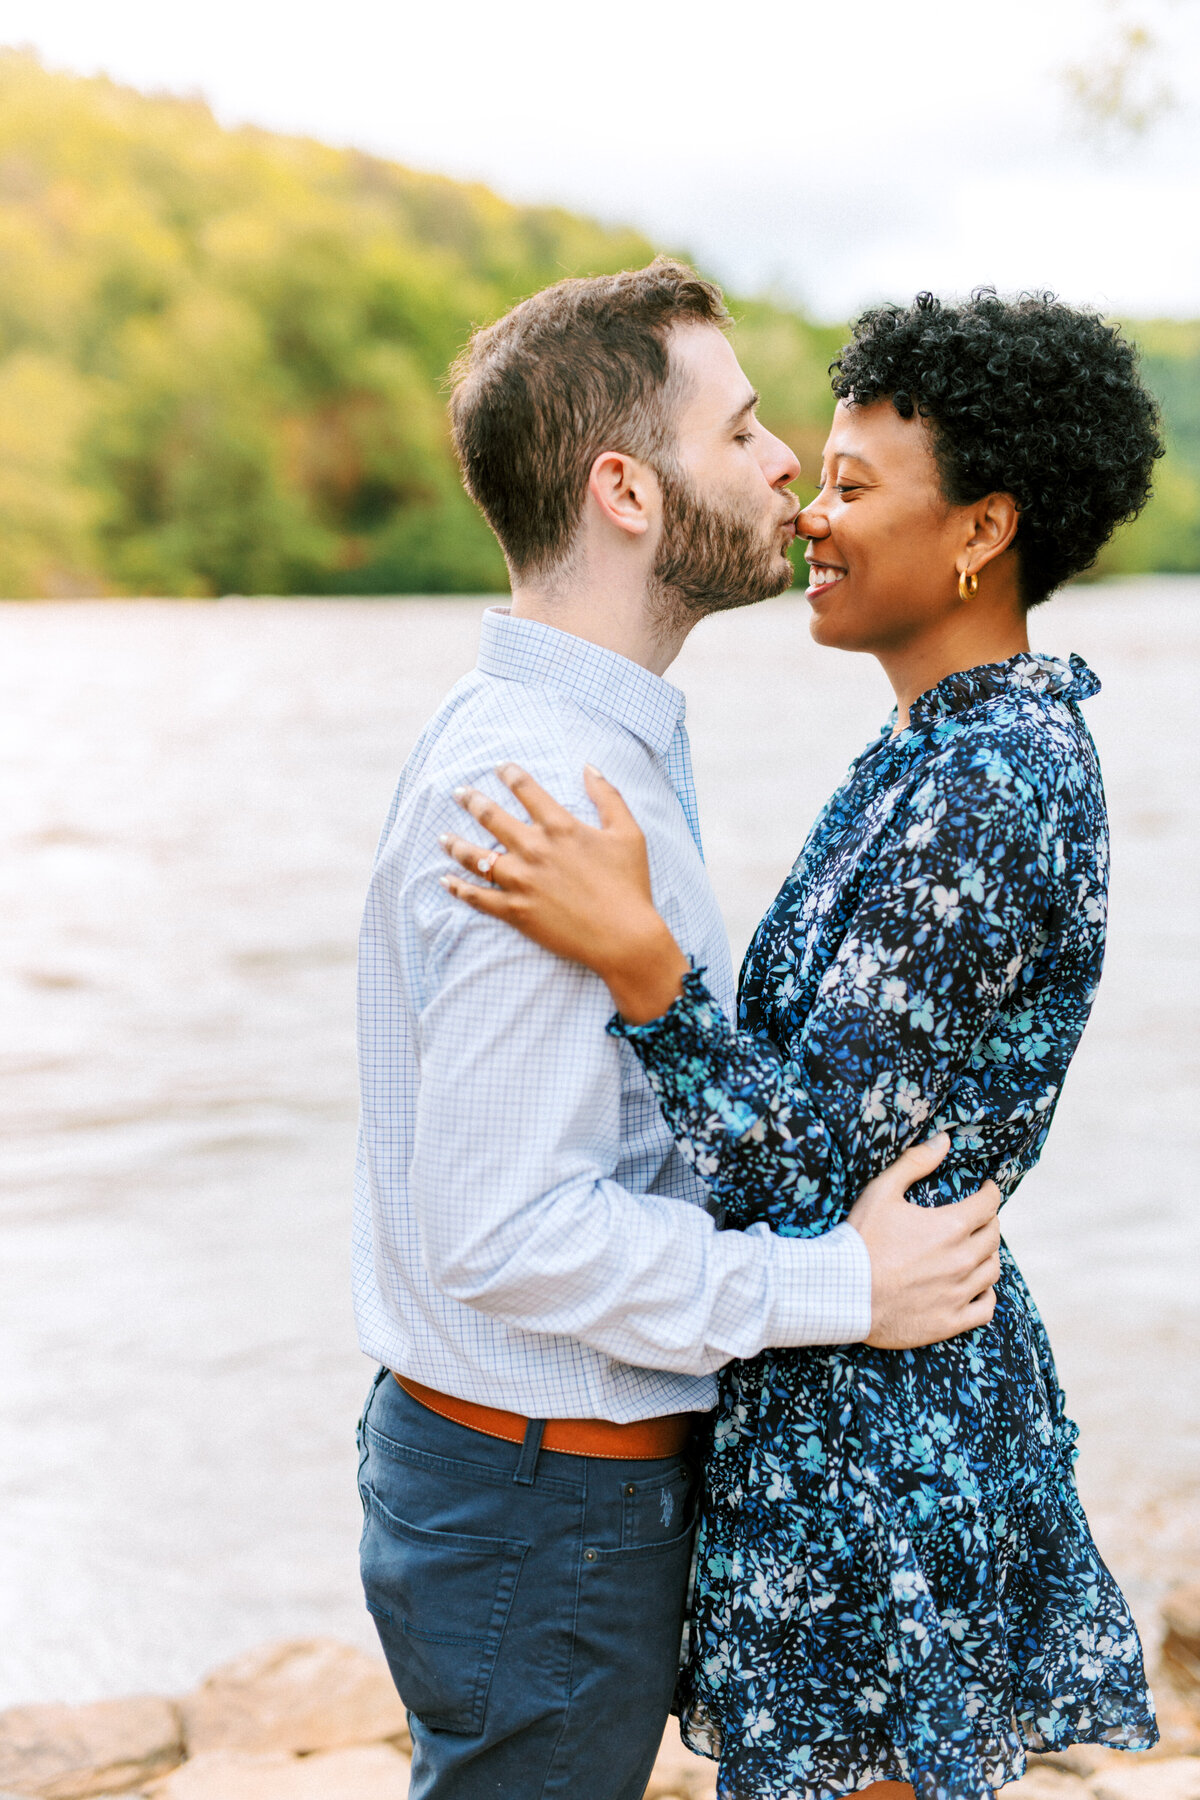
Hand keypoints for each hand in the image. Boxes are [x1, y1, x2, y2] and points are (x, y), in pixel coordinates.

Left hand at [438, 763, 688, 1022]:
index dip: (510, 774)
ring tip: (443, 837)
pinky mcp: (515, 911)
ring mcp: (521, 881)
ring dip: (455, 844)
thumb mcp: (628, 833)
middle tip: (459, 793)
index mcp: (560, 827)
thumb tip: (589, 766)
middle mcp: (534, 849)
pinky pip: (478, 897)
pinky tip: (446, 881)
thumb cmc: (629, 884)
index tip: (498, 767)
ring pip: (476, 856)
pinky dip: (458, 888)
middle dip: (471, 801)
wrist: (623, 937)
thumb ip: (608, 796)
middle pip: (491, 817)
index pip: (526, 790)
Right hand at [846, 1134, 1002, 1348]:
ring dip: (988, 1256)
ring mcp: (958, 1293)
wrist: (842, 1293)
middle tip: (979, 1218)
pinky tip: (978, 1288)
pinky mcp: (950, 1321)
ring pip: (992, 1271)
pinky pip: (986, 1309)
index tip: (986, 1190)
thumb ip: (915, 1162)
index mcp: (951, 1226)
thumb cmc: (861, 1240)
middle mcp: (962, 1260)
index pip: (988, 1205)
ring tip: (978, 1250)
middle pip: (993, 1237)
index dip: (990, 1193)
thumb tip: (944, 1140)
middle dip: (989, 1222)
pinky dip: (986, 1296)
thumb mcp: (882, 1191)